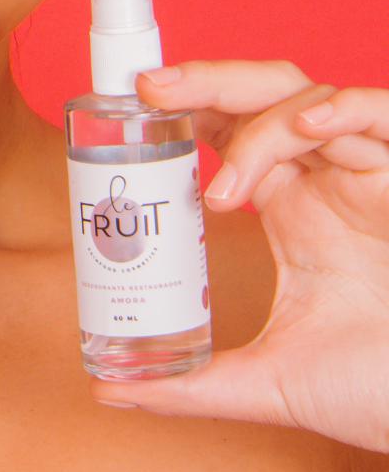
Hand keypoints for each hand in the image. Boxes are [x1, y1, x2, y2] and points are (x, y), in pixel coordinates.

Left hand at [89, 59, 388, 453]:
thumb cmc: (372, 388)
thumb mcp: (272, 382)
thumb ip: (196, 382)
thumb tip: (109, 390)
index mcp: (290, 204)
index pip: (229, 127)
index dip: (185, 105)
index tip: (131, 104)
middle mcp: (323, 174)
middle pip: (258, 94)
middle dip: (203, 82)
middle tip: (149, 88)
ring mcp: (365, 169)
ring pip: (306, 100)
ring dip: (258, 128)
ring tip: (222, 190)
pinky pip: (379, 114)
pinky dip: (343, 109)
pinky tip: (309, 126)